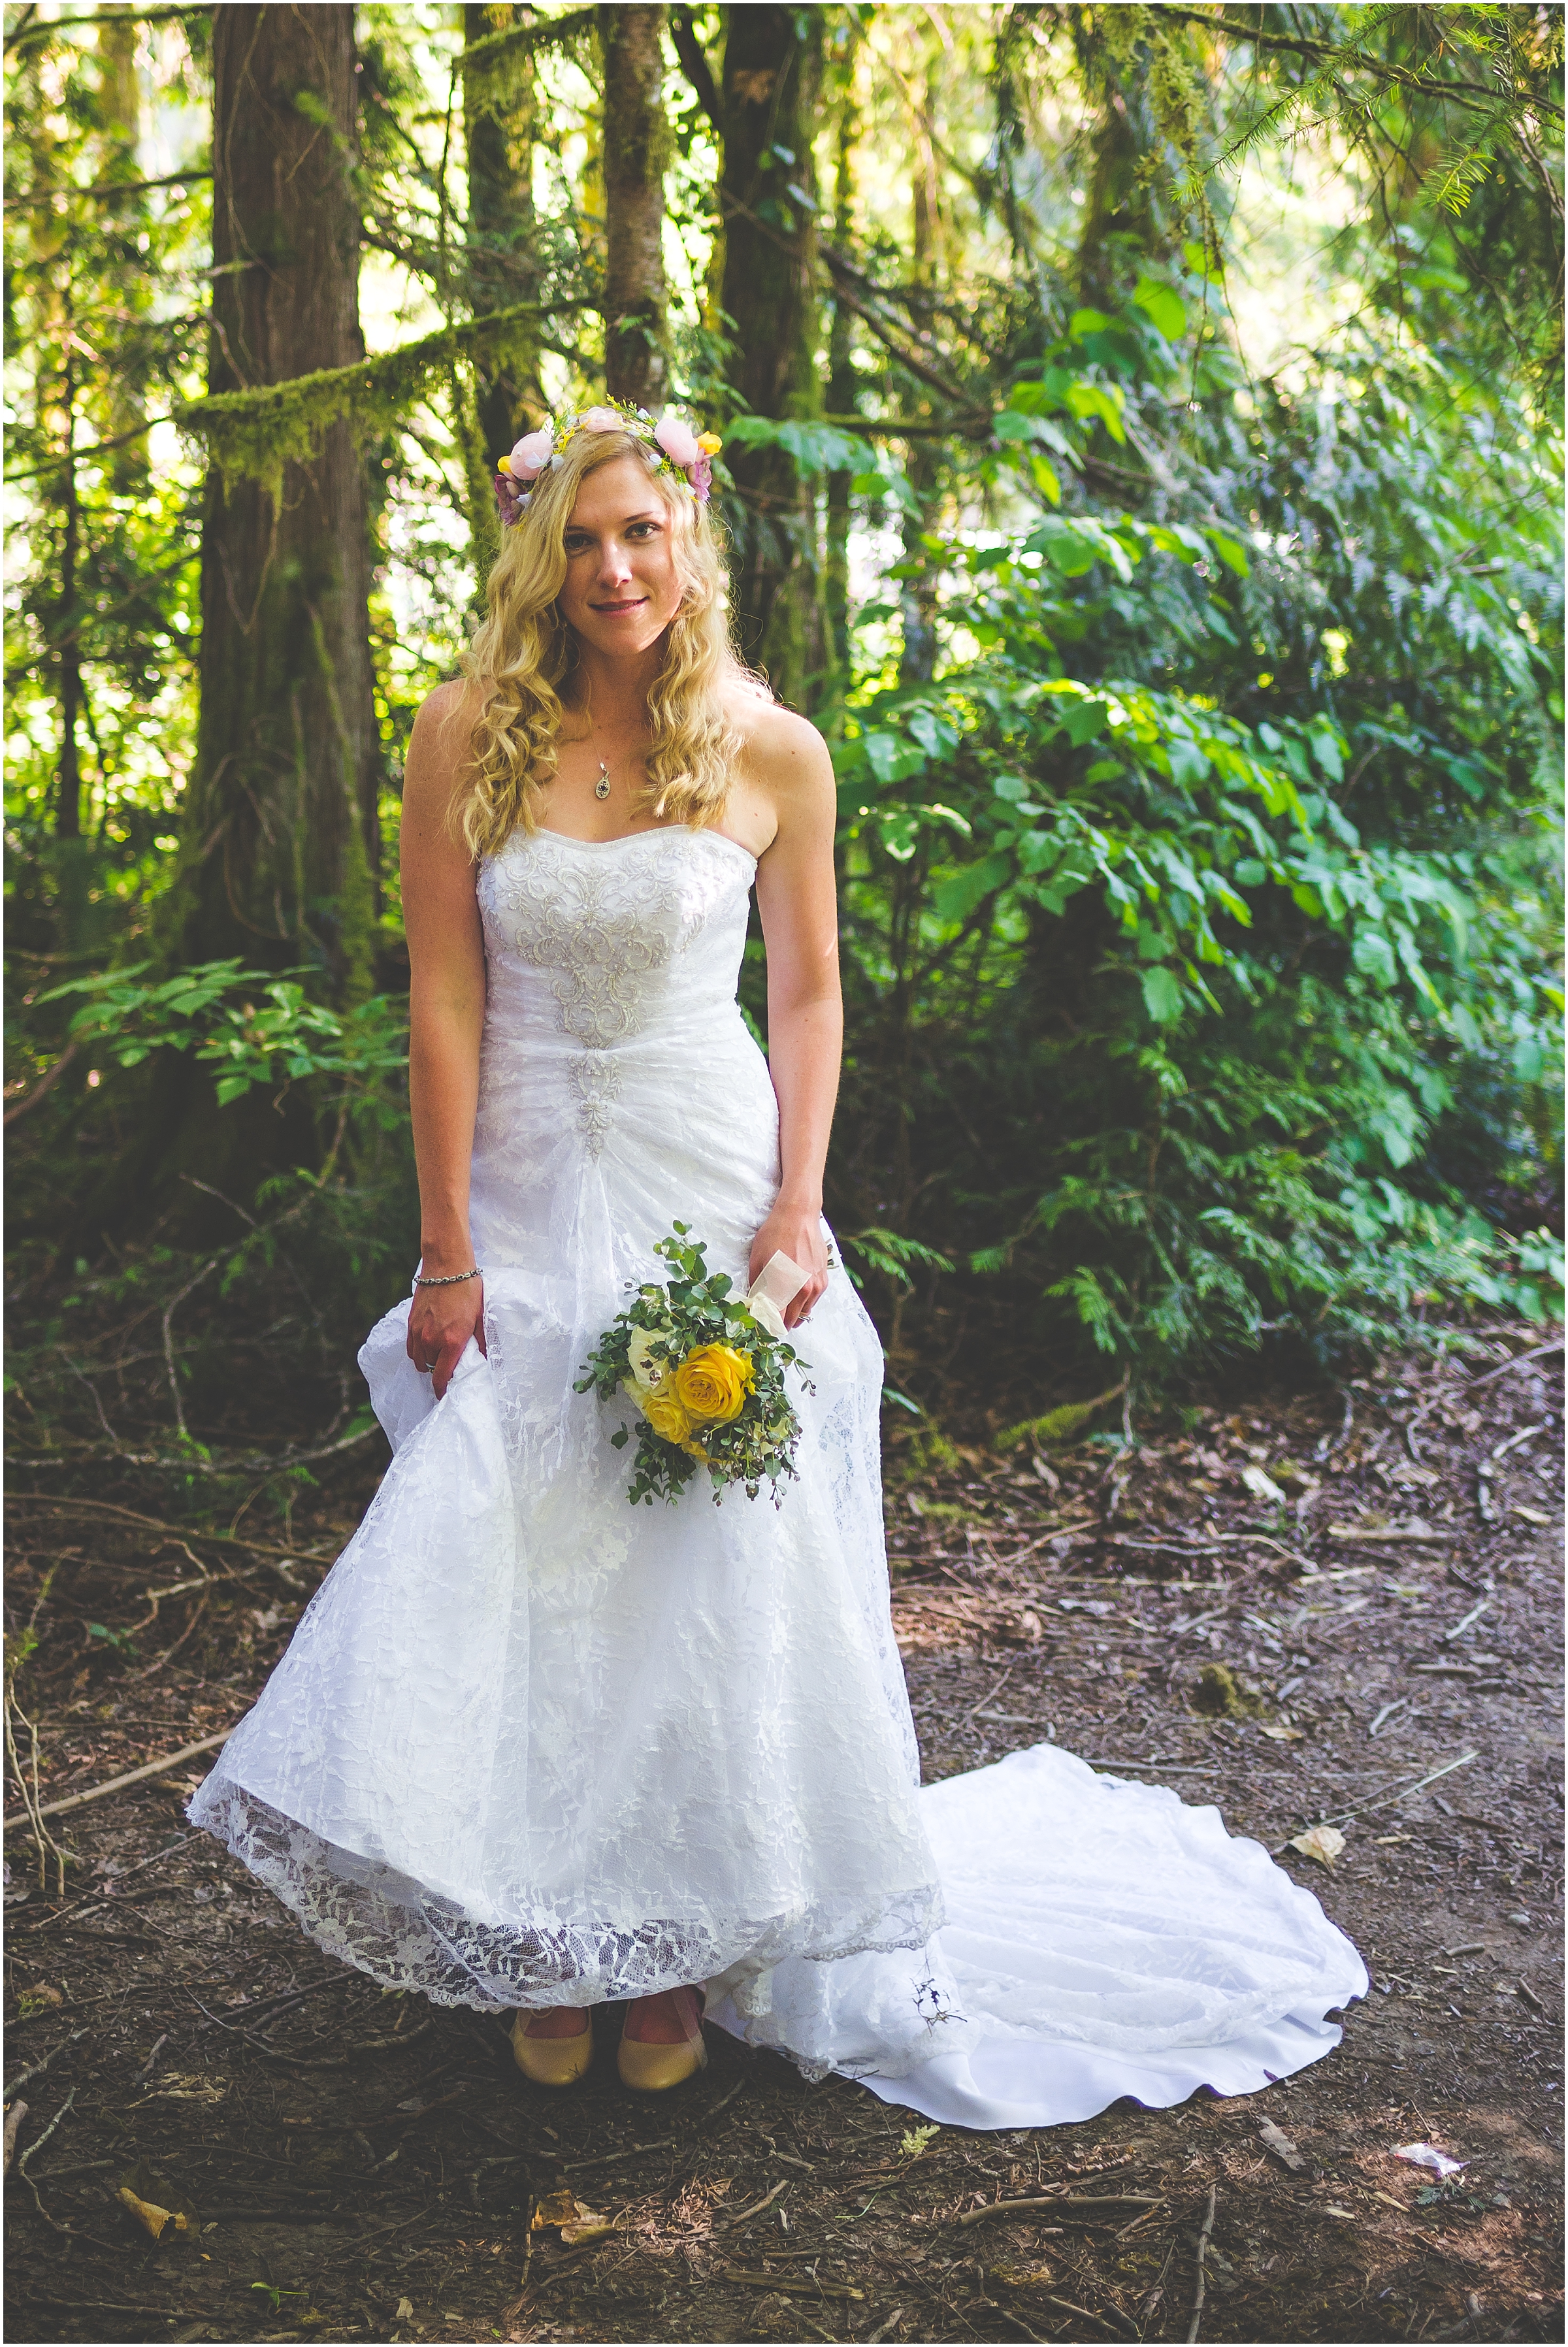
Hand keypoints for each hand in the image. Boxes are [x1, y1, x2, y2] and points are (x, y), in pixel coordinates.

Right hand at [406, 1271, 486, 1398]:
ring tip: (437, 1358)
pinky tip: (426, 1347)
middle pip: (429, 1370)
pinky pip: (410, 1347)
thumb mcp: (482, 1317)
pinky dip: (417, 1352)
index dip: (442, 1390)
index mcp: (451, 1342)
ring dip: (427, 1363)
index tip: (444, 1394)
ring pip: (417, 1360)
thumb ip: (482, 1341)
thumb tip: (486, 1359)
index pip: (441, 1377)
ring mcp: (418, 1332)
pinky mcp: (411, 1323)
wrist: (446, 1266)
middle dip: (437, 1373)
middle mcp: (431, 1340)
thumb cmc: (468, 1289)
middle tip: (447, 1369)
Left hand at [748, 1203, 828, 1330]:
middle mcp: (804, 1290)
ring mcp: (816, 1286)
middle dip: (779, 1323)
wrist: (799, 1215)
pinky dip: (803, 1303)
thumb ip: (757, 1286)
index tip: (761, 1326)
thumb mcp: (758, 1260)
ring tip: (781, 1307)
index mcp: (785, 1286)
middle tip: (768, 1319)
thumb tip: (754, 1304)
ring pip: (804, 1313)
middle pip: (792, 1321)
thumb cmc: (775, 1234)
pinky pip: (813, 1301)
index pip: (777, 1320)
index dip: (768, 1326)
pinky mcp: (824, 1280)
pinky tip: (794, 1293)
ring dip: (793, 1314)